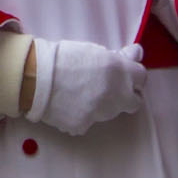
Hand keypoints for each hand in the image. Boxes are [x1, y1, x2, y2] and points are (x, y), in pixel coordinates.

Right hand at [30, 37, 151, 137]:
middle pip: (134, 102)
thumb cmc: (63, 57)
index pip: (142, 77)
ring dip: (104, 104)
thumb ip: (119, 57)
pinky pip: (89, 121)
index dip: (133, 75)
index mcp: (119, 71)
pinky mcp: (84, 126)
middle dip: (126, 96)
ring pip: (111, 112)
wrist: (35, 76)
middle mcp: (115, 95)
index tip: (124, 75)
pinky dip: (82, 115)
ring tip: (82, 93)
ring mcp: (100, 113)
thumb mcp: (94, 50)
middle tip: (110, 89)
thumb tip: (137, 53)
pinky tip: (69, 104)